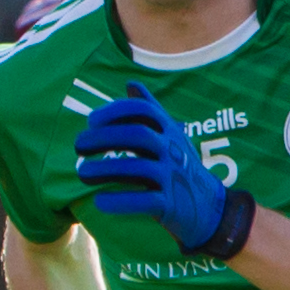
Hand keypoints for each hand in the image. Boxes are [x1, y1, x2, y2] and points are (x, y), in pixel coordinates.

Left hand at [76, 85, 247, 258]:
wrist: (210, 206)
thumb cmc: (181, 166)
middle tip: (79, 146)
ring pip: (138, 167)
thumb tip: (131, 83)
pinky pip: (144, 201)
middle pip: (138, 135)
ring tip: (82, 173)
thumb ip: (151, 110)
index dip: (115, 111)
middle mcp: (172, 151)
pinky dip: (120, 201)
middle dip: (104, 138)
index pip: (143, 110)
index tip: (91, 121)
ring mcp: (173, 177)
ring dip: (105, 169)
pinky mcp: (171, 205)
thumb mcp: (171, 135)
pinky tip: (99, 201)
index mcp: (170, 131)